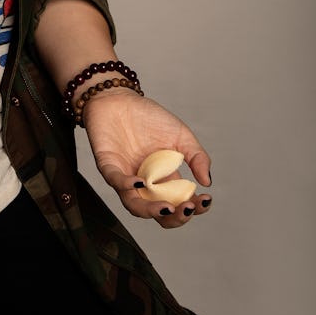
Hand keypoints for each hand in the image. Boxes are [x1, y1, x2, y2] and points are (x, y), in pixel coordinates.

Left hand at [82, 89, 212, 228]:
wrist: (119, 96)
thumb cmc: (148, 117)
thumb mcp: (180, 135)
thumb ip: (196, 156)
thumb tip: (208, 181)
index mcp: (164, 179)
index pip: (180, 204)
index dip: (194, 207)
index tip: (204, 199)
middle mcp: (145, 184)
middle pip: (159, 214)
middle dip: (175, 217)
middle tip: (188, 208)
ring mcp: (126, 177)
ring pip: (135, 206)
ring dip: (151, 210)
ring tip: (167, 207)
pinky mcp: (108, 165)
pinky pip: (115, 181)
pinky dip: (127, 185)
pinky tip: (140, 182)